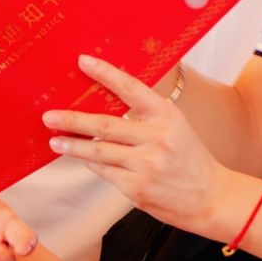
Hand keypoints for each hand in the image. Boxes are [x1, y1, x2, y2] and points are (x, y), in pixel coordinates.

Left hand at [45, 55, 235, 235]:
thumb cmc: (190, 159)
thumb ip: (146, 116)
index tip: (82, 62)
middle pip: (104, 125)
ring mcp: (145, 165)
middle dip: (72, 120)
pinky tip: (83, 159)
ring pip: (97, 152)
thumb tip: (105, 104)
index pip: (131, 89)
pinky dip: (92, 164)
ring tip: (55, 141)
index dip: (105, 74)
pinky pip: (104, 172)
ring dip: (72, 146)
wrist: (212, 198)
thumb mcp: (176, 127)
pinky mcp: (136, 188)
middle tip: (49, 116)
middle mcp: (156, 138)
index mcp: (166, 116)